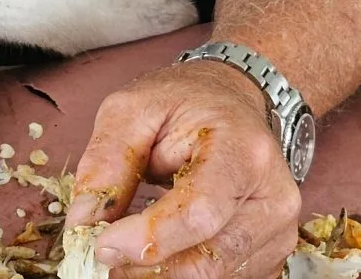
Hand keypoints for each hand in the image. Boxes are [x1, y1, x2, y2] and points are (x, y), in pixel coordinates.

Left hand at [66, 61, 300, 278]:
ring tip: (125, 247)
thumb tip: (82, 221)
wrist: (230, 99)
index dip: (149, 238)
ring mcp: (278, 229)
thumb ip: (107, 160)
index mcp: (244, 150)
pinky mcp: (269, 252)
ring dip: (160, 273)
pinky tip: (156, 250)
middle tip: (102, 253)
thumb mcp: (132, 108)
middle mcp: (272, 196)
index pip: (199, 211)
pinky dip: (180, 272)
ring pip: (214, 276)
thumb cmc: (184, 101)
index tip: (102, 245)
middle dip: (147, 266)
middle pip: (208, 257)